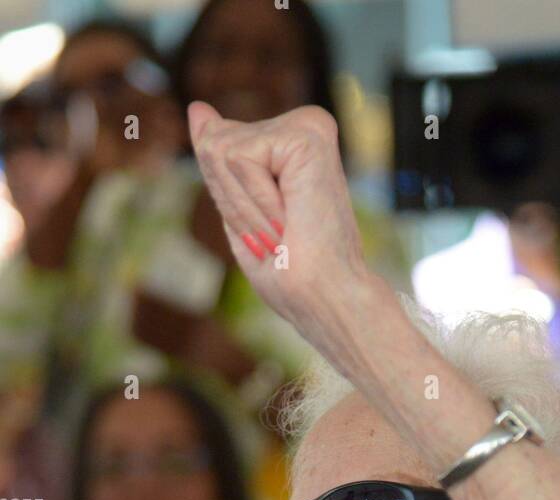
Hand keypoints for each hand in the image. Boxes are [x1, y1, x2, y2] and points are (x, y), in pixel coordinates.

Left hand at [186, 100, 367, 347]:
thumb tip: (197, 108)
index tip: (272, 232)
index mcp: (288, 146)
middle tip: (277, 233)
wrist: (326, 296)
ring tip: (284, 228)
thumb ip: (221, 157)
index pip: (217, 147)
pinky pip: (238, 156)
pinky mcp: (306, 133)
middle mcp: (301, 127)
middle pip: (212, 144)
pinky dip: (254, 200)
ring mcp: (306, 126)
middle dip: (231, 201)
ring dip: (243, 206)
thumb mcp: (242, 210)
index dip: (228, 200)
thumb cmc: (290, 271)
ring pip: (219, 149)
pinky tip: (290, 216)